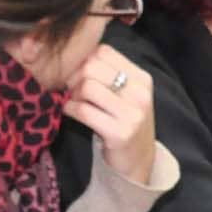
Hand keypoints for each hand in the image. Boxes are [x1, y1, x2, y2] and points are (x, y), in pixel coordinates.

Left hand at [63, 44, 156, 184]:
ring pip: (86, 87)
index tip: (78, 74)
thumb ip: (107, 73)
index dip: (83, 59)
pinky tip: (71, 112)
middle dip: (74, 77)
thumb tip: (73, 55)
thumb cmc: (125, 122)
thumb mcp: (125, 94)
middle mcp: (140, 92)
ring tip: (75, 102)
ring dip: (72, 95)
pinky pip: (82, 111)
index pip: (104, 51)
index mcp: (142, 78)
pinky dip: (69, 109)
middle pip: (92, 67)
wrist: (137, 160)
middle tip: (72, 90)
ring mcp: (132, 113)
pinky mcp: (120, 132)